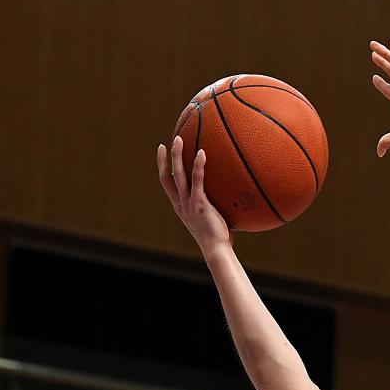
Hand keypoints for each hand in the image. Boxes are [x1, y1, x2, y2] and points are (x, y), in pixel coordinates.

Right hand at [158, 136, 232, 252]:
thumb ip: (213, 206)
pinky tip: (203, 153)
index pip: (167, 184)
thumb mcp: (211, 219)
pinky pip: (197, 181)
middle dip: (166, 159)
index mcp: (181, 207)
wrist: (216, 250)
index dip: (163, 168)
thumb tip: (227, 197)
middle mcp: (181, 204)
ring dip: (177, 156)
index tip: (162, 154)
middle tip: (167, 142)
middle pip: (168, 177)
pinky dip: (198, 166)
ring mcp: (188, 203)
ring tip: (179, 139)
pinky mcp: (199, 204)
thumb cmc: (218, 237)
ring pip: (178, 175)